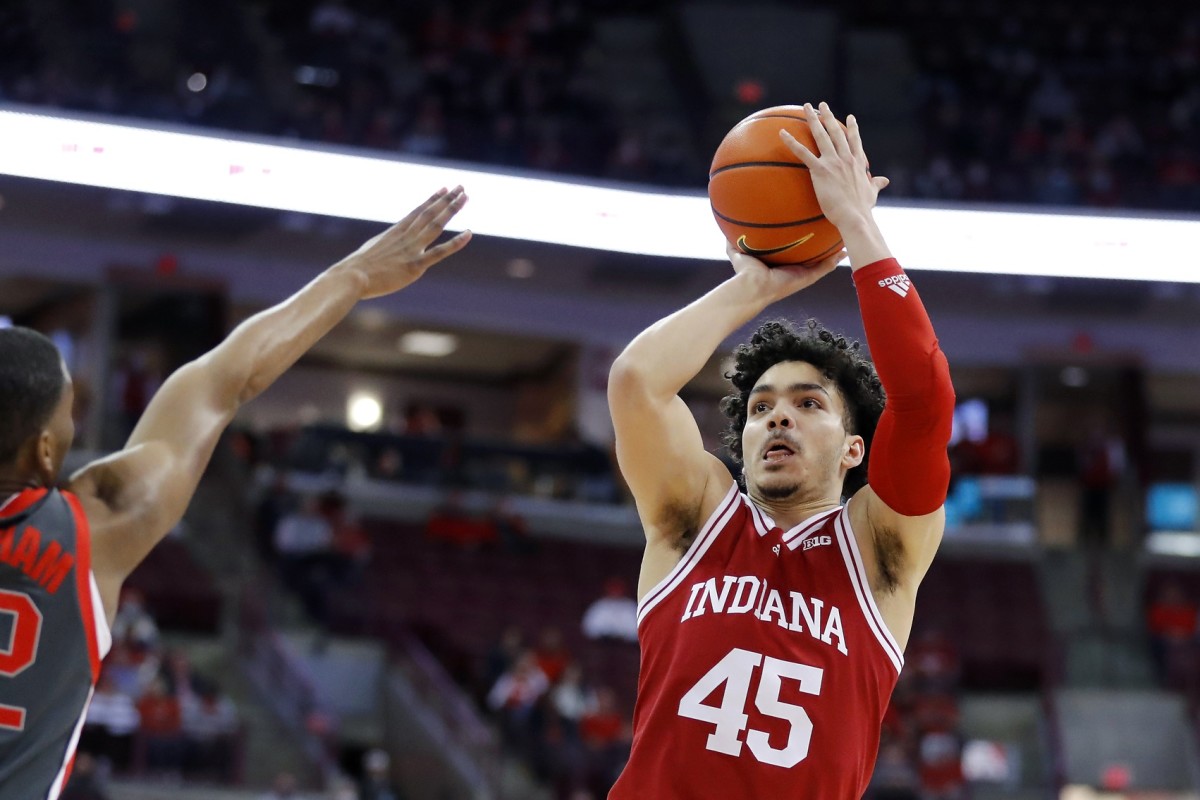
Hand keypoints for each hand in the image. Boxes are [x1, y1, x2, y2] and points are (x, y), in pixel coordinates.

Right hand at [340, 186, 471, 298]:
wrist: (352, 276)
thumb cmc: (358, 267)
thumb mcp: (373, 250)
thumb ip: (386, 245)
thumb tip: (388, 244)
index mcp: (396, 232)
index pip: (419, 211)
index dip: (433, 199)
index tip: (444, 188)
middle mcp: (406, 236)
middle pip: (430, 213)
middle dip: (447, 200)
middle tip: (461, 187)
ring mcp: (411, 249)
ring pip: (436, 225)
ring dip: (452, 210)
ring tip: (466, 198)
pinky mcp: (414, 266)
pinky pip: (438, 252)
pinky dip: (455, 243)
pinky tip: (468, 234)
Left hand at [727, 241, 844, 303]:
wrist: (751, 287)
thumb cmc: (743, 273)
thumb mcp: (738, 252)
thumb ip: (733, 240)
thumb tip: (726, 228)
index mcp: (781, 264)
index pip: (795, 252)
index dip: (803, 242)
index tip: (810, 231)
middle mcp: (793, 270)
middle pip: (812, 257)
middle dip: (822, 247)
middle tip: (832, 234)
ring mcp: (801, 275)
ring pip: (822, 263)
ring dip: (833, 252)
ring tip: (844, 240)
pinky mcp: (806, 278)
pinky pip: (824, 268)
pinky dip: (834, 260)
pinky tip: (843, 250)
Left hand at [779, 103, 889, 230]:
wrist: (855, 216)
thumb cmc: (862, 209)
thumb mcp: (872, 193)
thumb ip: (876, 184)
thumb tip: (884, 181)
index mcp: (858, 162)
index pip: (855, 141)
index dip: (853, 128)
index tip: (850, 117)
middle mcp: (846, 157)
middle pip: (836, 132)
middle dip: (829, 116)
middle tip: (822, 105)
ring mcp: (833, 162)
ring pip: (821, 135)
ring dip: (813, 120)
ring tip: (806, 107)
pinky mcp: (820, 170)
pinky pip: (802, 153)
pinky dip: (791, 142)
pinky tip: (782, 133)